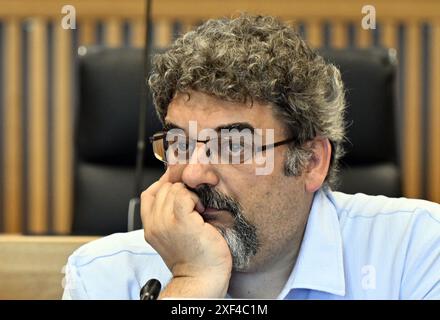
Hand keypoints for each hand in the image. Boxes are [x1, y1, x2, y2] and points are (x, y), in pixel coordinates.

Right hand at [141, 170, 231, 297]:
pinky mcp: (182, 221)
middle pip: (163, 188)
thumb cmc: (194, 257)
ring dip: (189, 195)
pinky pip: (183, 194)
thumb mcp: (172, 235)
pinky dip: (194, 198)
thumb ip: (167, 215)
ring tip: (197, 212)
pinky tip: (201, 211)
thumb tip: (176, 191)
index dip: (166, 186)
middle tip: (193, 207)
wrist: (201, 277)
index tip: (181, 192)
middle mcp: (154, 224)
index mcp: (150, 226)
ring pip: (174, 188)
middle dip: (181, 190)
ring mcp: (166, 222)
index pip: (150, 193)